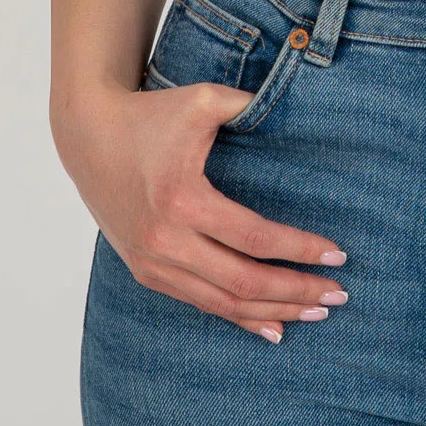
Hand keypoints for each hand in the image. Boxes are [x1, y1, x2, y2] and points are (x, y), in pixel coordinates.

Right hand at [56, 80, 347, 342]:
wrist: (87, 134)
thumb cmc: (150, 113)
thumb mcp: (201, 99)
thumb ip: (249, 104)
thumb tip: (297, 109)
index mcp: (182, 199)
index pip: (254, 237)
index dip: (299, 250)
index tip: (337, 254)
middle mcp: (165, 239)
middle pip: (243, 282)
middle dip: (296, 292)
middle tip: (338, 295)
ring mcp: (152, 261)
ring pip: (222, 303)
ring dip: (272, 312)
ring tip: (315, 314)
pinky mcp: (145, 270)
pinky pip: (199, 303)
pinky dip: (237, 317)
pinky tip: (271, 326)